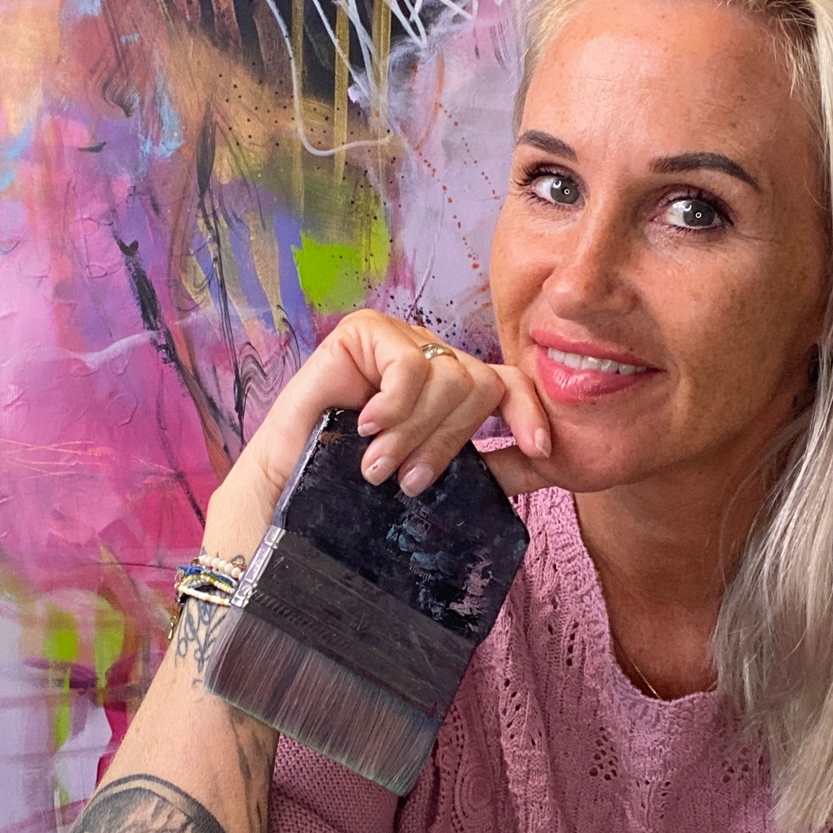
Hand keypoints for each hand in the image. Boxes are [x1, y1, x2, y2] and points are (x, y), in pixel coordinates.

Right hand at [206, 310, 552, 555]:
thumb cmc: (354, 495)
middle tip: (412, 481)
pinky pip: (408, 363)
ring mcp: (397, 344)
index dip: (530, 413)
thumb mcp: (439, 483)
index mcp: (452, 394)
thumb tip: (548, 462)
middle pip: (481, 384)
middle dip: (450, 441)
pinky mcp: (362, 333)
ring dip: (414, 433)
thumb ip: (488, 468)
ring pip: (449, 376)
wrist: (285, 499)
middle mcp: (429, 362)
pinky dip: (394, 405)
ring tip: (379, 466)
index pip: (510, 385)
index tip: (540, 451)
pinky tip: (366, 428)